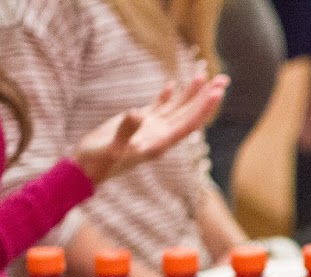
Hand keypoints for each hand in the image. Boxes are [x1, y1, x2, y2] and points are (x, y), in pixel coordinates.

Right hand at [72, 72, 229, 184]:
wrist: (86, 169)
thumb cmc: (99, 163)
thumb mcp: (111, 148)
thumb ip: (126, 132)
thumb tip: (137, 113)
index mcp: (160, 142)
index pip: (188, 123)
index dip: (204, 108)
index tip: (217, 92)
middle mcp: (160, 135)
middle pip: (189, 114)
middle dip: (206, 97)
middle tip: (224, 79)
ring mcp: (151, 128)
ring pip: (176, 108)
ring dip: (191, 93)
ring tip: (204, 75)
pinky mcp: (138, 123)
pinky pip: (158, 107)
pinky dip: (166, 96)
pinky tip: (173, 85)